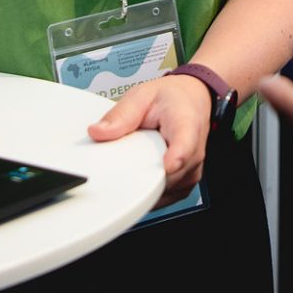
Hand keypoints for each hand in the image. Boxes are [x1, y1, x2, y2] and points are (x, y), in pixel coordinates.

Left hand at [88, 73, 213, 205]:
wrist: (191, 100)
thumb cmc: (170, 99)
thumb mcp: (142, 96)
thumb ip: (121, 115)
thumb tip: (97, 132)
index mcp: (186, 125)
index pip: (185, 146)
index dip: (176, 158)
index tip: (167, 165)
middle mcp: (194, 151)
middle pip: (168, 176)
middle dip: (141, 172)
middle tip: (128, 153)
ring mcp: (192, 170)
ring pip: (164, 190)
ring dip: (145, 181)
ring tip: (141, 156)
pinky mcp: (186, 183)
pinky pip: (165, 196)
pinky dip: (150, 188)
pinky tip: (145, 169)